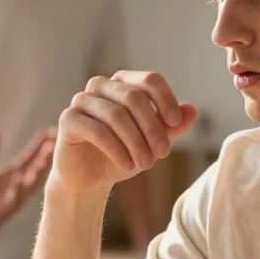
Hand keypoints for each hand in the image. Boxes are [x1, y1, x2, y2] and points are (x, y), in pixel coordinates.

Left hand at [0, 127, 55, 230]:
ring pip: (30, 184)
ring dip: (36, 173)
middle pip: (35, 168)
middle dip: (45, 156)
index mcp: (15, 173)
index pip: (31, 155)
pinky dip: (17, 189)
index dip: (41, 144)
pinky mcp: (6, 208)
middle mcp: (20, 184)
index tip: (51, 130)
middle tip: (54, 143)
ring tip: (42, 161)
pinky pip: (14, 198)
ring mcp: (15, 196)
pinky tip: (18, 180)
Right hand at [50, 71, 197, 196]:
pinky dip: (117, 150)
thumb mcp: (151, 143)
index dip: (165, 99)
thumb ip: (171, 127)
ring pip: (116, 115)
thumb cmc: (121, 155)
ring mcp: (82, 100)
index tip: (175, 123)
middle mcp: (100, 86)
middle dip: (152, 127)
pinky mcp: (68, 119)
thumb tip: (192, 110)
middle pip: (133, 97)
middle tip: (163, 153)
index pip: (149, 80)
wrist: (88, 179)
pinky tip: (128, 166)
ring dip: (136, 142)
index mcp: (123, 83)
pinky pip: (98, 131)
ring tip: (146, 164)